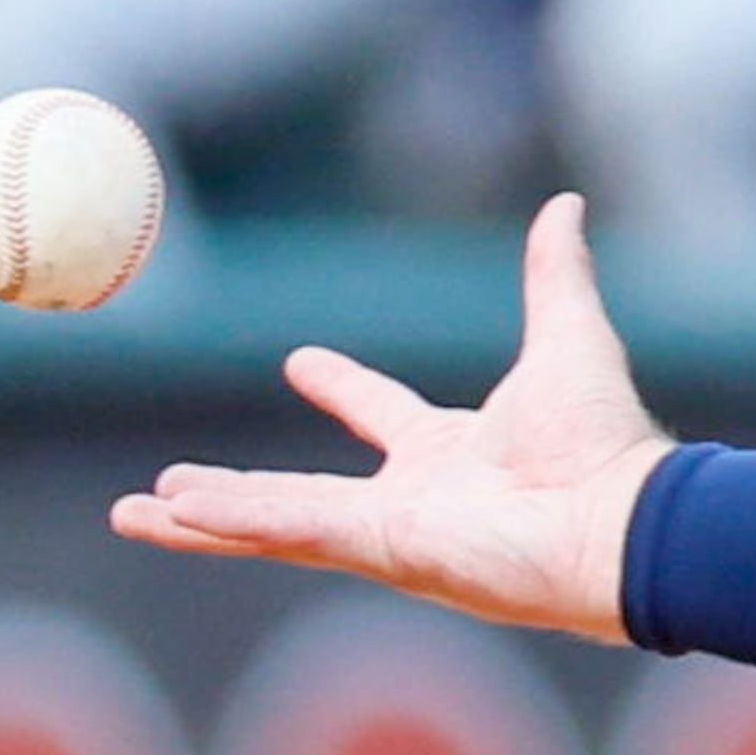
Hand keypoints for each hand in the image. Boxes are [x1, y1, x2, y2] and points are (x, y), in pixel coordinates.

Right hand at [108, 194, 675, 642]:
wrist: (619, 518)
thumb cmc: (604, 443)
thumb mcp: (569, 337)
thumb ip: (555, 274)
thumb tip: (565, 203)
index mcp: (452, 451)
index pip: (382, 415)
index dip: (343, 389)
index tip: (300, 361)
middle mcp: (413, 498)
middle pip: (297, 493)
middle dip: (229, 492)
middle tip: (168, 485)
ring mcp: (390, 532)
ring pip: (271, 522)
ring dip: (204, 516)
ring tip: (136, 513)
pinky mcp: (380, 551)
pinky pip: (290, 529)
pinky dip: (232, 518)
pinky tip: (172, 510)